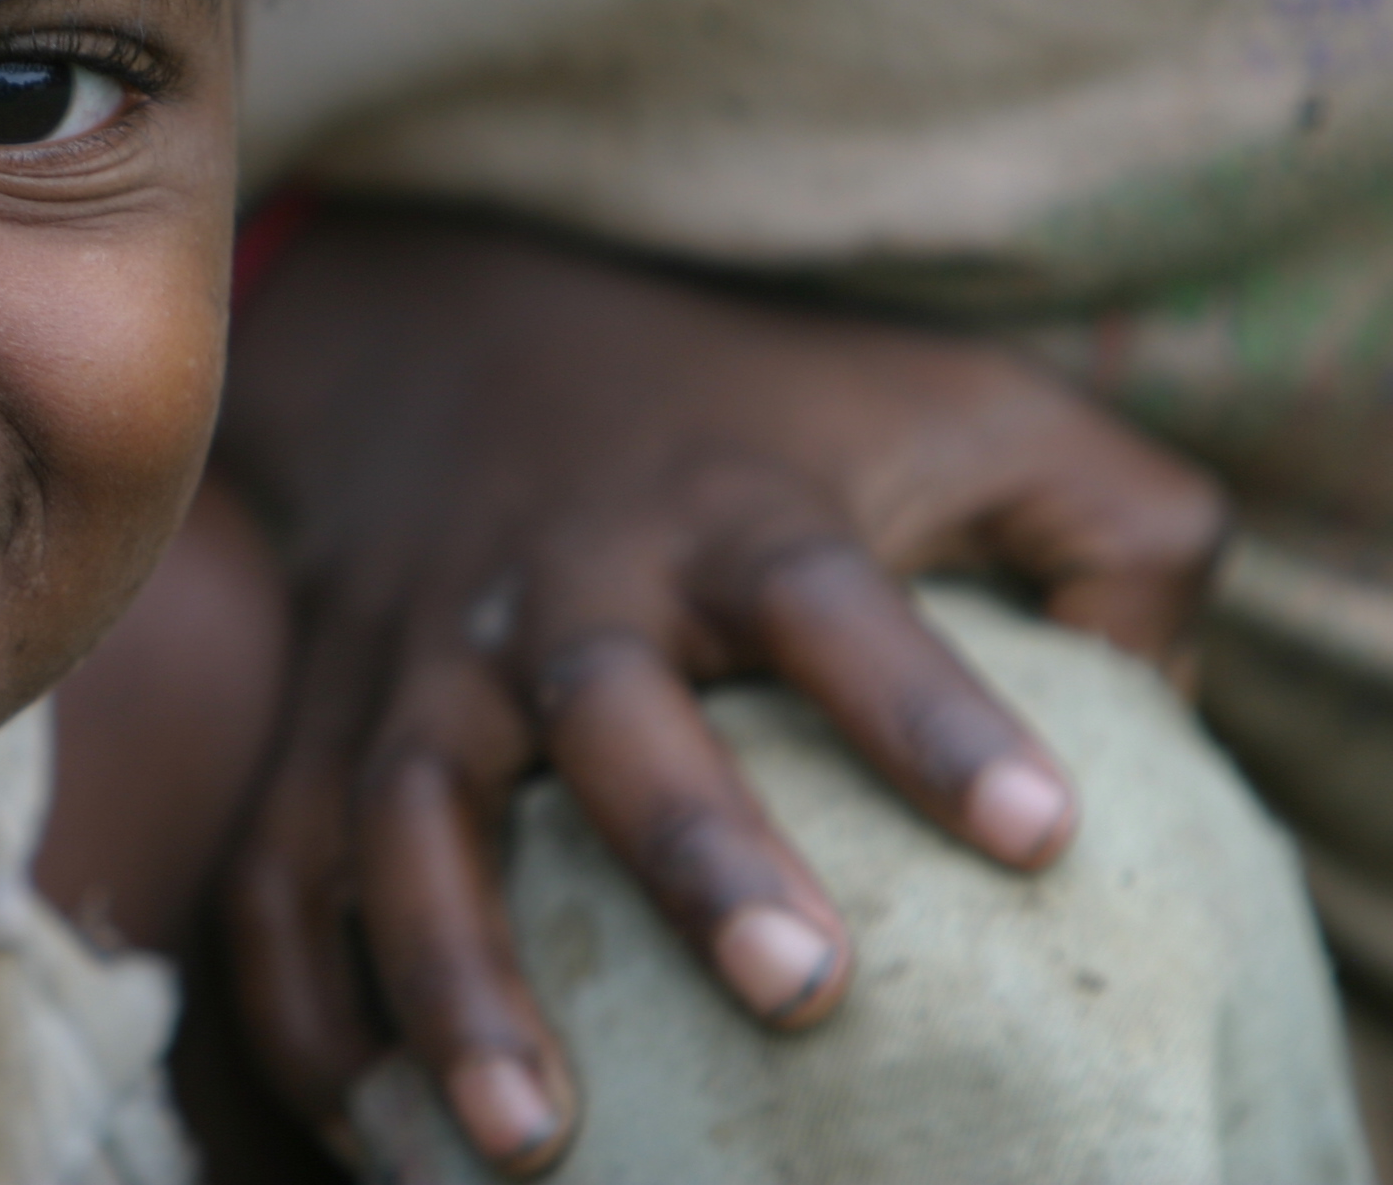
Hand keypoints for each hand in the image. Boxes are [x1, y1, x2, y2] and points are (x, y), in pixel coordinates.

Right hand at [217, 208, 1224, 1173]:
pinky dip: (299, 1004)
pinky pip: (274, 869)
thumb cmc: (758, 410)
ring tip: (531, 1146)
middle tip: (805, 998)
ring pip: (403, 808)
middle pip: (607, 704)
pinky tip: (372, 1138)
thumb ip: (1104, 528)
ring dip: (452, 973)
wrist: (457, 334)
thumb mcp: (955, 404)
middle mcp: (561, 581)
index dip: (926, 709)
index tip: (1042, 832)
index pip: (832, 598)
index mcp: (731, 507)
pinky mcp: (324, 716)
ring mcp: (420, 654)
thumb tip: (1166, 721)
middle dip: (692, 848)